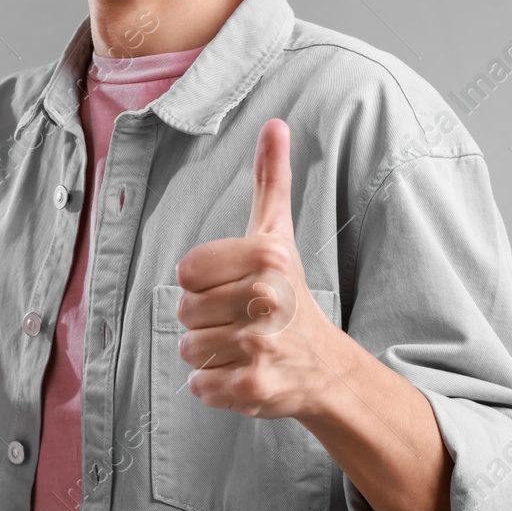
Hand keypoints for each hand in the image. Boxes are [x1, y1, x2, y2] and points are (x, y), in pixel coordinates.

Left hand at [174, 118, 339, 419]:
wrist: (327, 367)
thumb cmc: (291, 295)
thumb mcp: (278, 236)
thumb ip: (272, 180)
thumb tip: (275, 124)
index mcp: (266, 257)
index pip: (186, 272)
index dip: (203, 284)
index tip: (233, 289)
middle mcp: (267, 298)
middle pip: (184, 311)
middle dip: (204, 321)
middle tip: (240, 322)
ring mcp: (262, 345)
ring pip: (189, 349)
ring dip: (208, 354)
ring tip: (241, 348)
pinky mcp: (256, 386)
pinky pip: (200, 385)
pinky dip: (212, 386)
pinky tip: (241, 374)